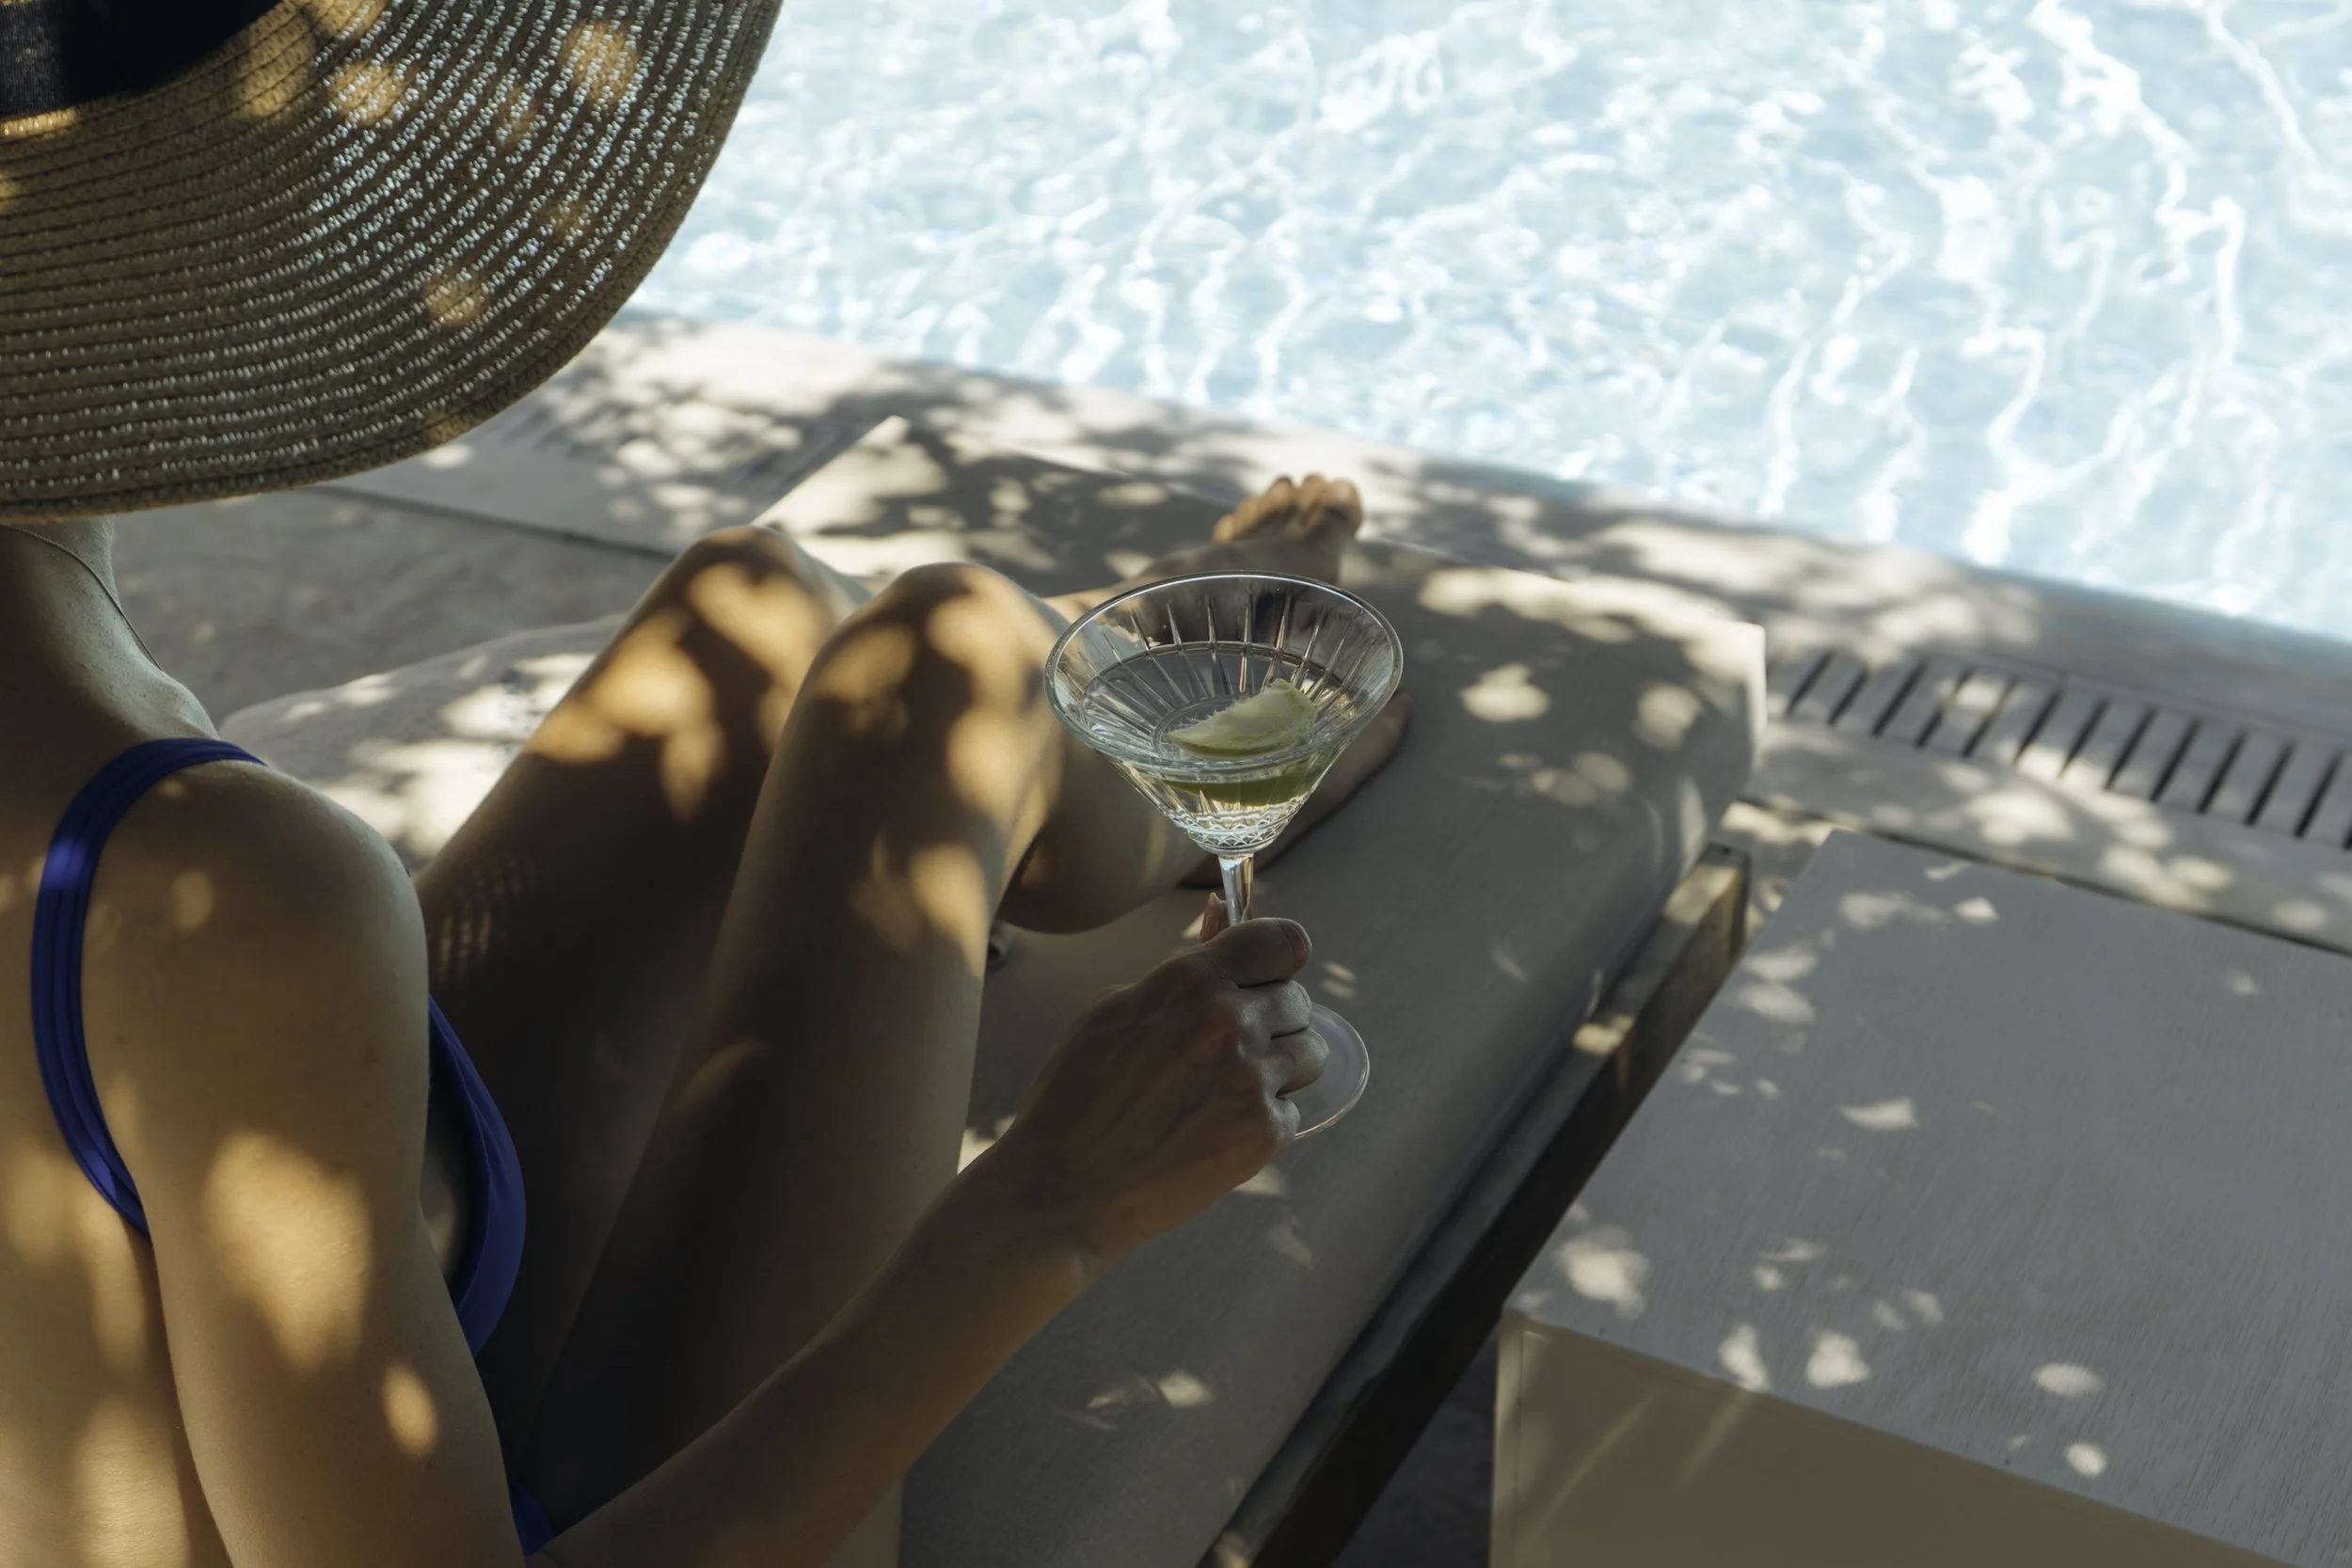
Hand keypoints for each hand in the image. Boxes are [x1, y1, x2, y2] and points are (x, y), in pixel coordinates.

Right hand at [982, 903, 1327, 1267]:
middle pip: (1299, 1000)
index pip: (1285, 942)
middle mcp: (1229, 1020)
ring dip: (1281, 1069)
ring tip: (1226, 1092)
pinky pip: (1293, 1111)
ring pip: (1311, 1053)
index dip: (1278, 961)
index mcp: (1190, 980)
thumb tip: (1225, 914)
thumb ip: (1183, 969)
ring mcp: (1250, 1078)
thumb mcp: (1115, 1012)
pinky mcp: (1262, 1133)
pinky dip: (1263, 1122)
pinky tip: (1214, 1133)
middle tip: (1224, 1053)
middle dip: (1271, 1022)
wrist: (1061, 1189)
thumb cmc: (1075, 1097)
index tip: (1265, 978)